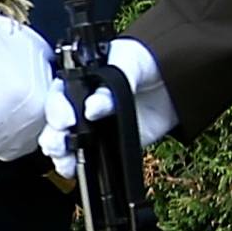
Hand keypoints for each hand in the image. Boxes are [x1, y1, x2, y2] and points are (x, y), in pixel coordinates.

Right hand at [39, 39, 178, 177]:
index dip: (57, 108)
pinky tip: (75, 170)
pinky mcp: (110, 143)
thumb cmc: (147, 61)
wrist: (178, 80)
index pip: (59, 95)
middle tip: (59, 144)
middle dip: (53, 135)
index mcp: (81, 79)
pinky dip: (79, 167)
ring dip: (61, 154)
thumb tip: (92, 108)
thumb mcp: (129, 62)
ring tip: (64, 162)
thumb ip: (112, 86)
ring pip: (67, 143)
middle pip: (57, 123)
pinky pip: (91, 157)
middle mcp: (82, 103)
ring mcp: (95, 125)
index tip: (67, 119)